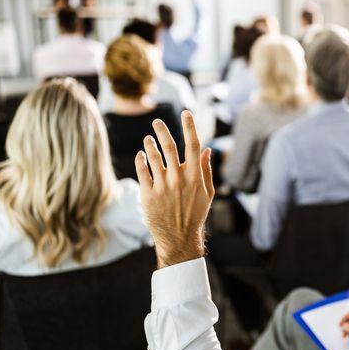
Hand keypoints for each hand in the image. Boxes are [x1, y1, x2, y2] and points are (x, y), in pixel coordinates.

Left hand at [135, 111, 214, 268]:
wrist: (178, 237)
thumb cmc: (195, 214)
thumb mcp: (207, 193)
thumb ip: (206, 170)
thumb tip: (207, 149)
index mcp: (195, 177)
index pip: (193, 145)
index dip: (190, 126)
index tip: (186, 112)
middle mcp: (179, 179)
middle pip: (169, 147)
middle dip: (162, 130)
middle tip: (157, 121)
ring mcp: (162, 186)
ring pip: (153, 156)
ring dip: (149, 144)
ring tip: (148, 139)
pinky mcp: (148, 194)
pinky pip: (142, 170)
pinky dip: (141, 159)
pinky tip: (141, 154)